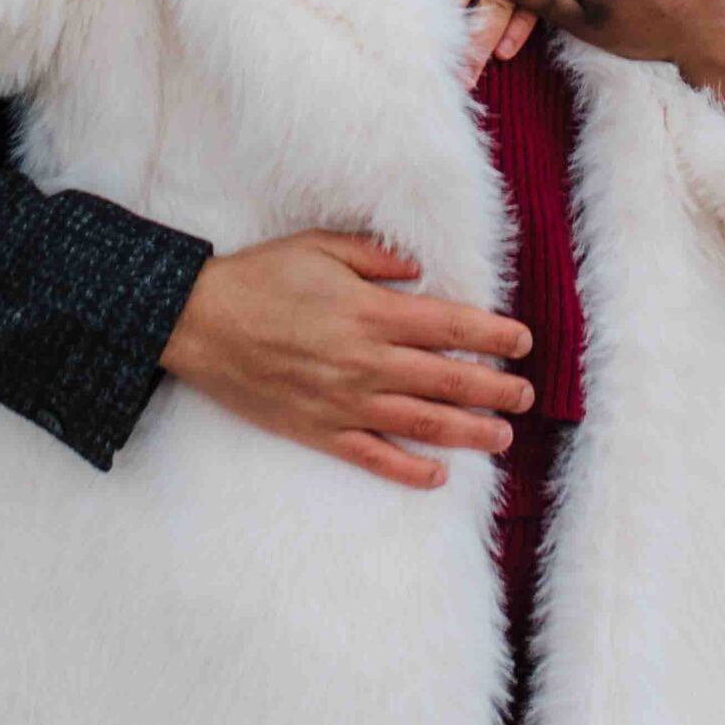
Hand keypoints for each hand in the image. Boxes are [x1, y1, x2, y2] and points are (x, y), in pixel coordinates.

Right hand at [160, 229, 534, 490]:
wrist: (199, 322)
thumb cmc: (260, 277)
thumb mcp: (320, 247)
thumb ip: (376, 256)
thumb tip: (422, 270)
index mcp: (369, 313)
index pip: (449, 326)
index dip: (492, 335)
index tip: (522, 341)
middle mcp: (365, 362)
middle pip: (447, 380)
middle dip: (494, 388)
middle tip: (524, 395)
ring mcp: (343, 402)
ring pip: (421, 424)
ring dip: (468, 432)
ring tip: (501, 438)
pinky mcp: (319, 430)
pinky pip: (373, 458)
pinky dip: (408, 471)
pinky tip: (438, 476)